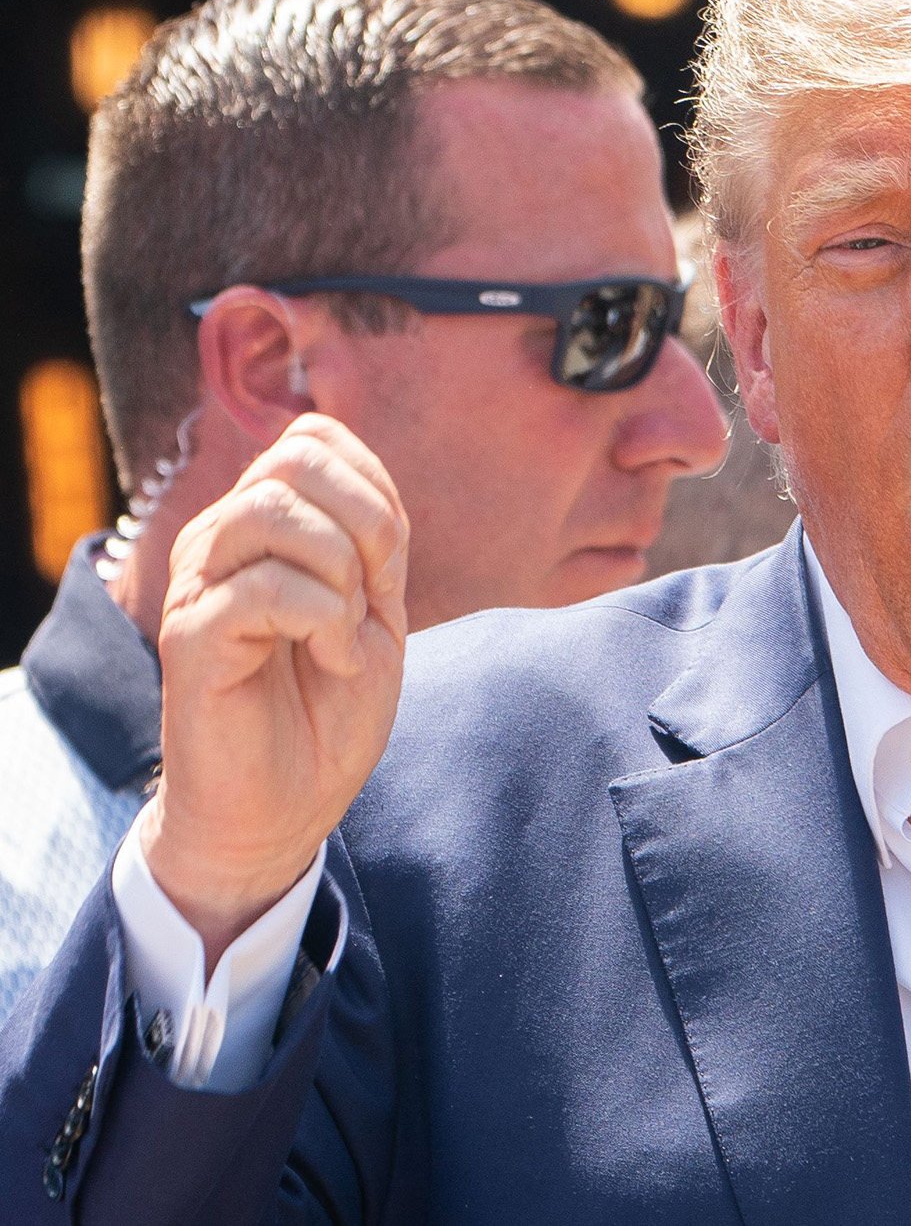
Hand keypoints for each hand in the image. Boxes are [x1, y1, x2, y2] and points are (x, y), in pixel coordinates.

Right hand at [140, 414, 409, 967]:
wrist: (288, 805)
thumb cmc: (329, 708)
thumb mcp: (376, 609)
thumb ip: (373, 538)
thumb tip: (363, 474)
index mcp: (260, 524)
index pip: (313, 439)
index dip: (374, 492)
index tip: (387, 570)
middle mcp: (219, 540)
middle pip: (294, 459)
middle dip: (367, 523)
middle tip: (373, 598)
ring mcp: (198, 584)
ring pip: (276, 512)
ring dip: (343, 574)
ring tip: (345, 634)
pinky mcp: (190, 635)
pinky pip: (265, 586)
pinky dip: (325, 619)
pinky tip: (330, 659)